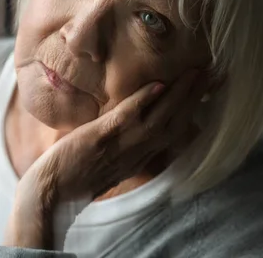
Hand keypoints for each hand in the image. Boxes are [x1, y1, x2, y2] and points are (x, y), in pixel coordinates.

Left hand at [4, 69, 207, 248]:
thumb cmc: (78, 173)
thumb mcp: (112, 162)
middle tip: (210, 72)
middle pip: (175, 123)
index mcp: (140, 157)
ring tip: (193, 72)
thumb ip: (126, 145)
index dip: (192, 111)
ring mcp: (120, 146)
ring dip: (178, 95)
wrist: (52, 191)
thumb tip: (134, 124)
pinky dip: (143, 102)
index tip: (205, 90)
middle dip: (194, 98)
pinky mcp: (100, 138)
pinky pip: (126, 118)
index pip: (174, 132)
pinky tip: (157, 85)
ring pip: (158, 119)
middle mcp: (137, 153)